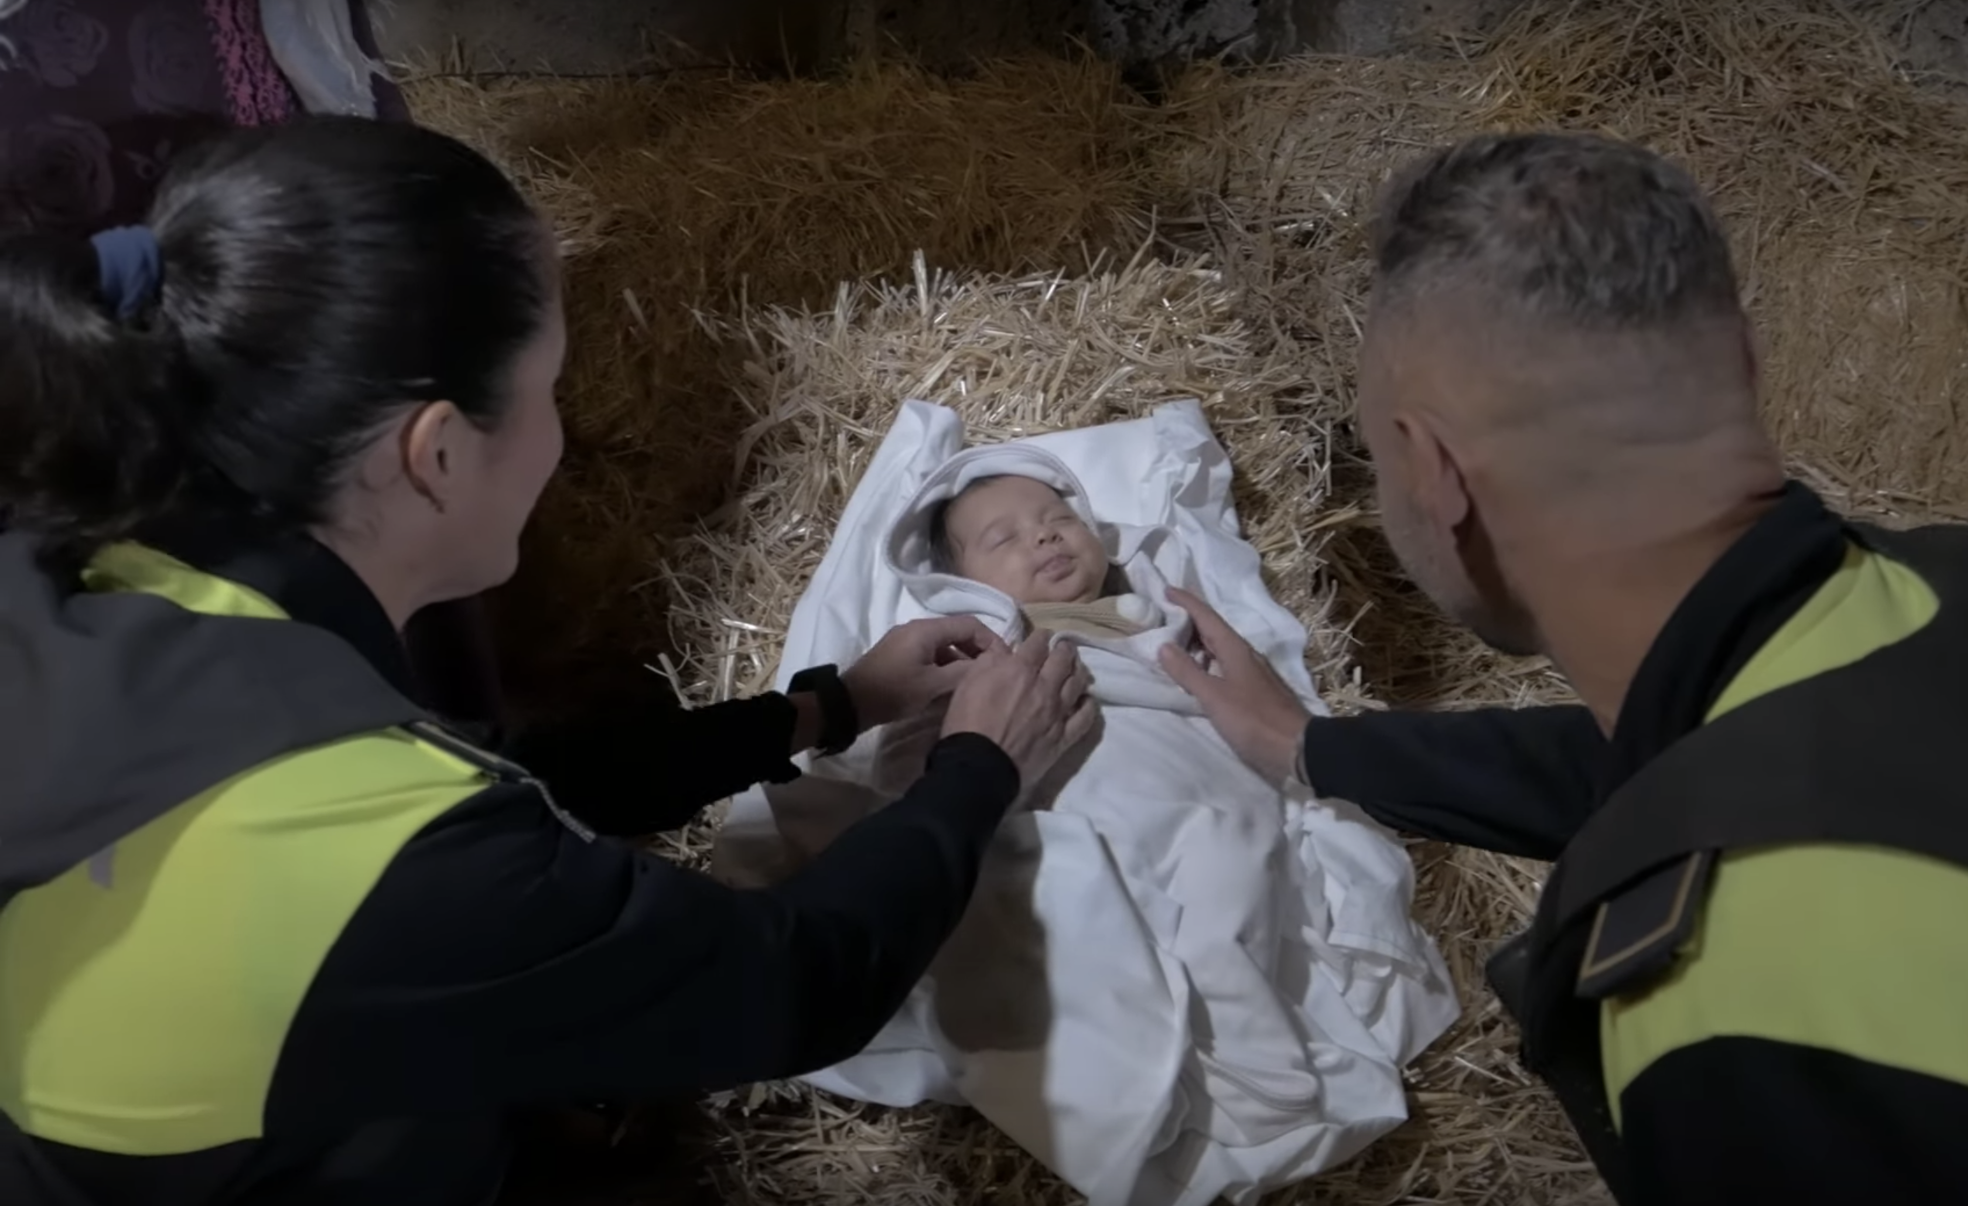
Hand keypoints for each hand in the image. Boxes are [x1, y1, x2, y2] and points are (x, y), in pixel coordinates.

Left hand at [844, 616, 1006, 729]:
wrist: (851, 703)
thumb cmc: (893, 691)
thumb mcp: (932, 685)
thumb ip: (963, 673)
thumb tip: (989, 666)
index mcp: (926, 630)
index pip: (970, 624)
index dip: (991, 640)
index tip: (1005, 661)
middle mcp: (917, 629)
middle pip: (958, 632)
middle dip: (978, 649)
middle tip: (994, 672)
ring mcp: (907, 641)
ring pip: (945, 644)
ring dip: (963, 658)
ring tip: (977, 680)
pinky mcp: (901, 654)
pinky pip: (932, 653)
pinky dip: (947, 664)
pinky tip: (953, 684)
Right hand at [942, 629, 1097, 794]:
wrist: (979, 765)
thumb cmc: (967, 723)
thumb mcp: (968, 682)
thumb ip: (989, 661)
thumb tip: (1005, 651)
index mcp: (1019, 670)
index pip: (1038, 643)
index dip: (1041, 636)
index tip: (1042, 636)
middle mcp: (1044, 686)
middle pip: (1063, 659)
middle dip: (1064, 649)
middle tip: (1064, 647)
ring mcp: (1058, 712)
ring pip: (1077, 683)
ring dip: (1079, 671)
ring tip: (1077, 667)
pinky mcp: (1063, 737)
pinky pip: (1084, 718)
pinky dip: (1088, 705)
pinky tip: (1087, 700)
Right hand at [1158, 588, 1310, 787]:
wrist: (1297, 747)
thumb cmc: (1253, 720)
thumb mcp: (1214, 697)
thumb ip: (1188, 672)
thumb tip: (1164, 646)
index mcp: (1235, 649)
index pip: (1207, 616)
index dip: (1186, 602)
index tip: (1166, 589)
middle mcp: (1245, 655)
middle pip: (1214, 630)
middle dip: (1189, 622)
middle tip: (1162, 619)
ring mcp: (1253, 672)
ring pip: (1220, 648)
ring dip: (1197, 644)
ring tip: (1173, 646)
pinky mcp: (1255, 690)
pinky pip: (1225, 666)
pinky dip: (1207, 663)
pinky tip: (1199, 675)